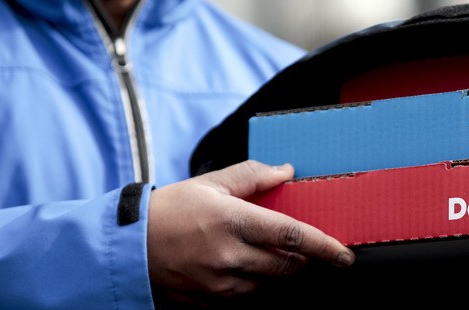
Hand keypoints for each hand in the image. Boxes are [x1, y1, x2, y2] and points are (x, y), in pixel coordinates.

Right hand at [146, 160, 353, 303]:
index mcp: (231, 221)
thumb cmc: (168, 210)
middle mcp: (228, 256)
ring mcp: (218, 285)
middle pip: (287, 267)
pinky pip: (244, 299)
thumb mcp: (210, 183)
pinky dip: (252, 285)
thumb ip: (252, 176)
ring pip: (269, 285)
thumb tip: (286, 172)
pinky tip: (239, 268)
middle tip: (303, 251)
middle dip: (303, 261)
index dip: (324, 246)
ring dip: (277, 273)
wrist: (125, 247)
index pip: (291, 236)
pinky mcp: (208, 303)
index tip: (343, 254)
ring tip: (261, 254)